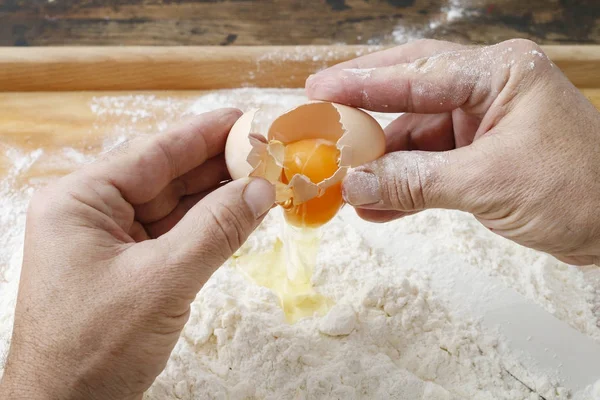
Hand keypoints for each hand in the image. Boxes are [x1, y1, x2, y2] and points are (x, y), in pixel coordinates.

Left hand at [0, 109, 274, 399]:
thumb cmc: (97, 347)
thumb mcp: (162, 281)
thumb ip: (216, 229)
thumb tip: (263, 188)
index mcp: (82, 200)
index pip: (154, 153)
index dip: (204, 133)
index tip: (245, 118)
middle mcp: (93, 211)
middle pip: (167, 175)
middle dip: (218, 165)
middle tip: (267, 153)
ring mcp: (111, 239)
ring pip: (175, 205)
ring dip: (218, 195)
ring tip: (263, 180)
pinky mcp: (128, 265)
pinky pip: (175, 233)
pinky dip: (209, 225)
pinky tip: (240, 213)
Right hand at [307, 39, 599, 265]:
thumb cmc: (578, 192)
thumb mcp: (489, 184)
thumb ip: (415, 182)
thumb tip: (353, 186)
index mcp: (500, 74)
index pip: (417, 75)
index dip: (362, 84)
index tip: (318, 90)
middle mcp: (488, 89)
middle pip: (409, 93)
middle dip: (363, 112)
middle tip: (319, 118)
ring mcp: (482, 123)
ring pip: (415, 135)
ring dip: (381, 163)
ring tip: (341, 182)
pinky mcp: (479, 155)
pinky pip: (429, 165)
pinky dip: (403, 186)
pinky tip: (373, 205)